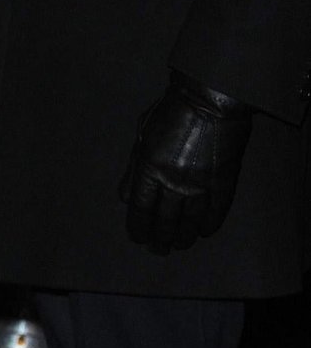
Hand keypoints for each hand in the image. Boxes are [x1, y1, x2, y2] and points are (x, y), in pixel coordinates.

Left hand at [120, 71, 251, 253]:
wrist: (211, 98)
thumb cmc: (171, 111)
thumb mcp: (143, 135)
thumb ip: (133, 168)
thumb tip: (124, 197)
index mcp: (149, 169)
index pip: (140, 208)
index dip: (138, 227)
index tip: (138, 238)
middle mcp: (173, 182)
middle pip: (164, 221)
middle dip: (159, 239)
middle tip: (159, 249)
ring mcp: (200, 184)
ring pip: (189, 222)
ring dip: (183, 236)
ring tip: (179, 244)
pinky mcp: (224, 182)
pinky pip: (216, 212)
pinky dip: (209, 224)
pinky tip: (204, 231)